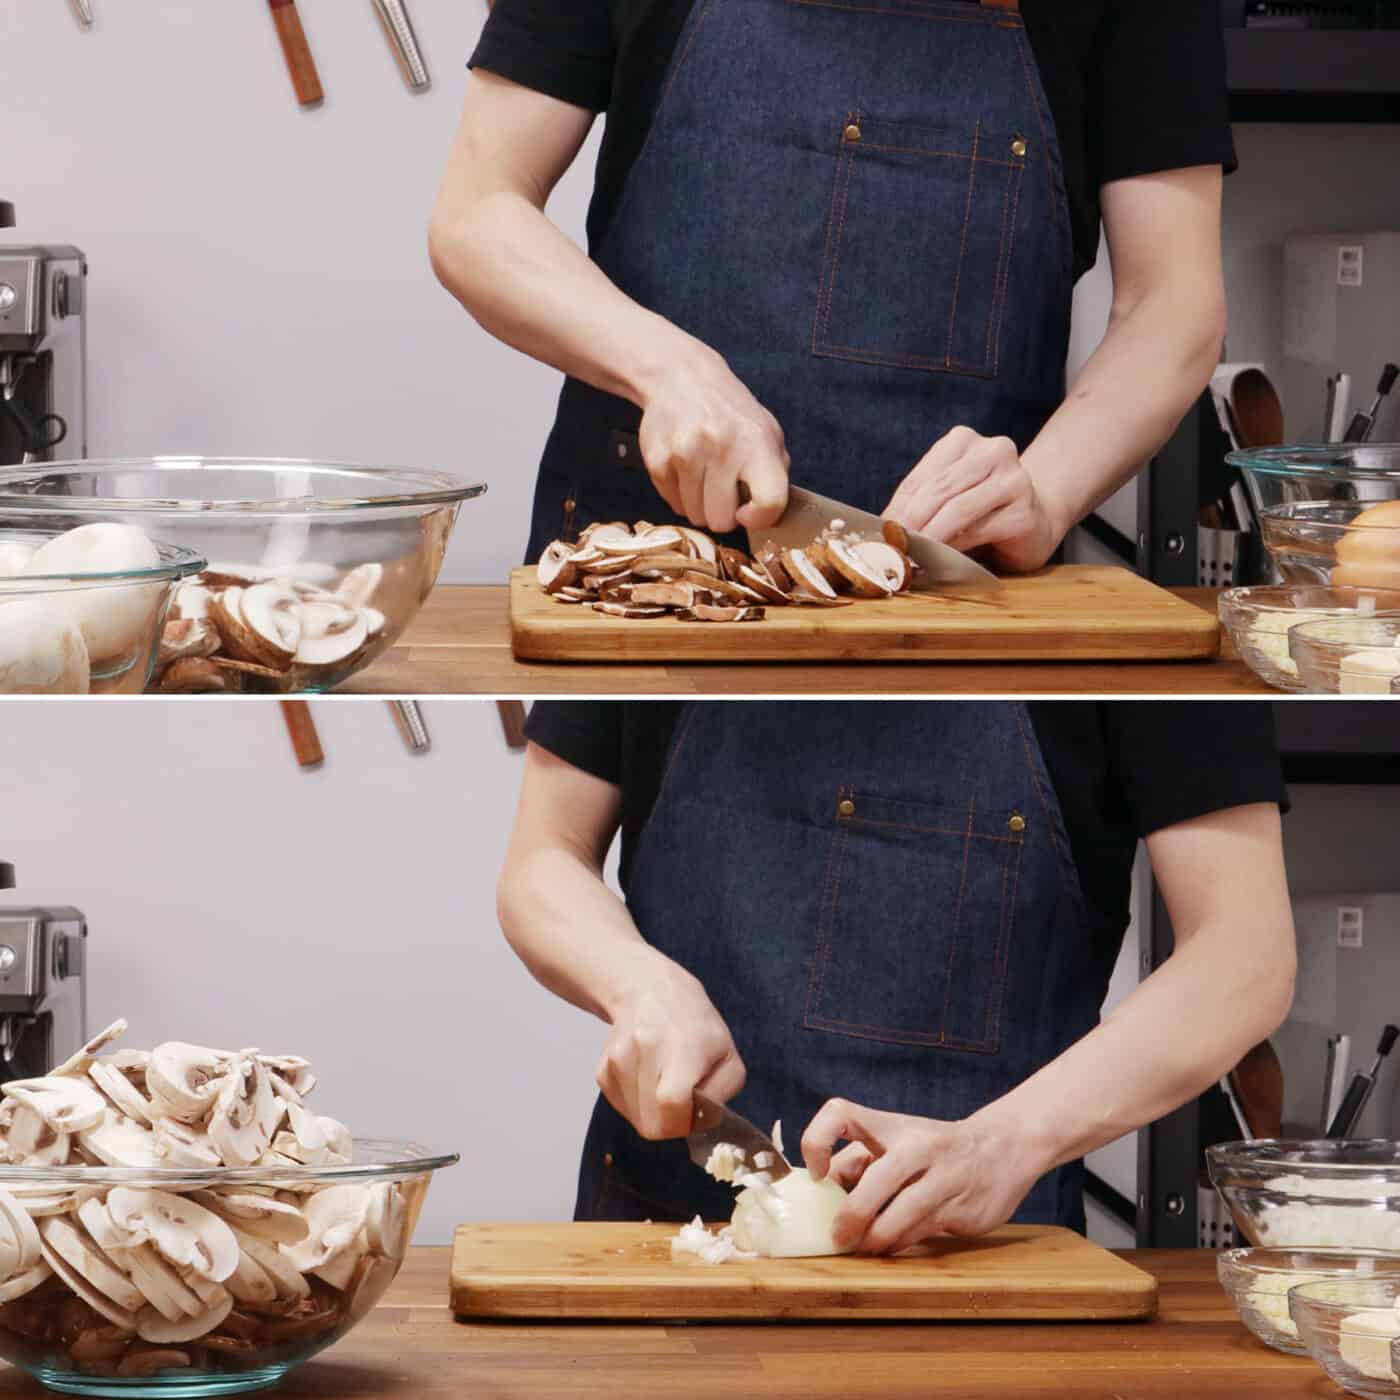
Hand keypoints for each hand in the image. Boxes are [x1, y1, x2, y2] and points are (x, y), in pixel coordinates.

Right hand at [596, 954, 745, 1140]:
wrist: (648, 991)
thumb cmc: (694, 1024)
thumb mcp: (728, 1055)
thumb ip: (720, 1095)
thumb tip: (696, 1123)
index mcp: (682, 1046)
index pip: (672, 1104)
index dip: (682, 1122)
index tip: (691, 1113)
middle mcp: (645, 1049)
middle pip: (650, 1124)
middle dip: (668, 1124)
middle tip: (681, 1101)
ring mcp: (618, 1058)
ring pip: (634, 1118)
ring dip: (651, 1112)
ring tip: (663, 1082)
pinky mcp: (601, 1068)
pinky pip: (620, 1106)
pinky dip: (635, 1103)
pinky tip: (647, 1078)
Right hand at [635, 347, 789, 534]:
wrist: (681, 379)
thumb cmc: (730, 414)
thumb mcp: (767, 433)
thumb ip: (775, 474)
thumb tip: (768, 517)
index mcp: (757, 443)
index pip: (769, 502)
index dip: (760, 518)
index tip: (749, 512)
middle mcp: (722, 447)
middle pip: (722, 521)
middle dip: (722, 513)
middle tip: (722, 489)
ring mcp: (686, 454)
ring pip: (695, 517)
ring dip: (700, 505)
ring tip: (703, 475)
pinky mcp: (658, 461)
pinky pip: (673, 505)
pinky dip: (680, 495)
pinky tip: (685, 469)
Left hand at [801, 1099, 1043, 1253]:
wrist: (1003, 1147)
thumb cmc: (932, 1147)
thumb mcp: (894, 1141)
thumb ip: (858, 1162)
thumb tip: (822, 1195)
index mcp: (891, 1125)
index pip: (840, 1114)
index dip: (817, 1140)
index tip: (816, 1172)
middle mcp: (919, 1146)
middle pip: (879, 1179)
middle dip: (854, 1214)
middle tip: (837, 1235)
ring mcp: (945, 1177)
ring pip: (903, 1215)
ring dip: (876, 1239)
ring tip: (862, 1248)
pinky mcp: (963, 1208)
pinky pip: (923, 1233)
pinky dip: (900, 1245)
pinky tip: (890, 1247)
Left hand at [884, 427, 1063, 573]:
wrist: (1036, 520)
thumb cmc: (982, 511)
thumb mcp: (947, 499)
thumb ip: (920, 506)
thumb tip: (883, 528)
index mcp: (965, 441)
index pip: (920, 477)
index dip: (896, 508)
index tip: (878, 532)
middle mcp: (993, 451)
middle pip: (938, 490)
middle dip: (909, 522)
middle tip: (891, 547)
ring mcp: (1014, 479)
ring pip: (957, 509)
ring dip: (929, 536)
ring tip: (910, 554)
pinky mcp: (1024, 511)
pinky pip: (980, 531)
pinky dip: (956, 547)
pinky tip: (940, 558)